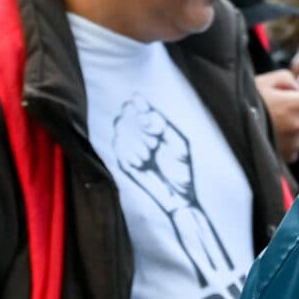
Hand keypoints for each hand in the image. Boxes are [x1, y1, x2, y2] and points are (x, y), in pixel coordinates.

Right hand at [113, 96, 193, 213]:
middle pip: (123, 116)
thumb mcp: (177, 142)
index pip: (136, 104)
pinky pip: (118, 150)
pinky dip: (130, 155)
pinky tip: (142, 164)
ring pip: (119, 132)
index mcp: (153, 124)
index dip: (139, 106)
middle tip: (154, 143)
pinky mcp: (123, 162)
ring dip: (135, 143)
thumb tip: (144, 114)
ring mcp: (129, 147)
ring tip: (149, 156)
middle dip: (137, 127)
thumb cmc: (181, 167)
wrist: (177, 194)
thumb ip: (161, 126)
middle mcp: (139, 133)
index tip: (148, 118)